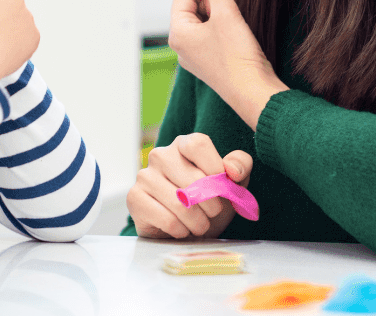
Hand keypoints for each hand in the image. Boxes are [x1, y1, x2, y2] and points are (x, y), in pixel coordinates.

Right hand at [126, 133, 252, 238]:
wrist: (187, 228)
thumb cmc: (210, 200)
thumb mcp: (233, 181)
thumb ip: (240, 166)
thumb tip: (232, 170)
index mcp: (183, 144)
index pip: (198, 144)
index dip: (215, 168)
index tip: (224, 186)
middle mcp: (160, 155)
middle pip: (193, 178)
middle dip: (212, 204)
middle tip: (213, 213)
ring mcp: (144, 176)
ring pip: (179, 203)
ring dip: (198, 222)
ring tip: (200, 224)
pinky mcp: (134, 198)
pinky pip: (166, 219)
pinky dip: (181, 230)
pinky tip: (181, 229)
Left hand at [170, 0, 283, 126]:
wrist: (256, 95)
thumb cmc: (238, 56)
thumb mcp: (226, 12)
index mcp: (178, 34)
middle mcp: (182, 47)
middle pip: (191, 8)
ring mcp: (197, 58)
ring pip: (204, 22)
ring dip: (219, 11)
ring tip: (237, 12)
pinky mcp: (212, 64)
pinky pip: (212, 36)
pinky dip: (224, 26)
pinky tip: (240, 28)